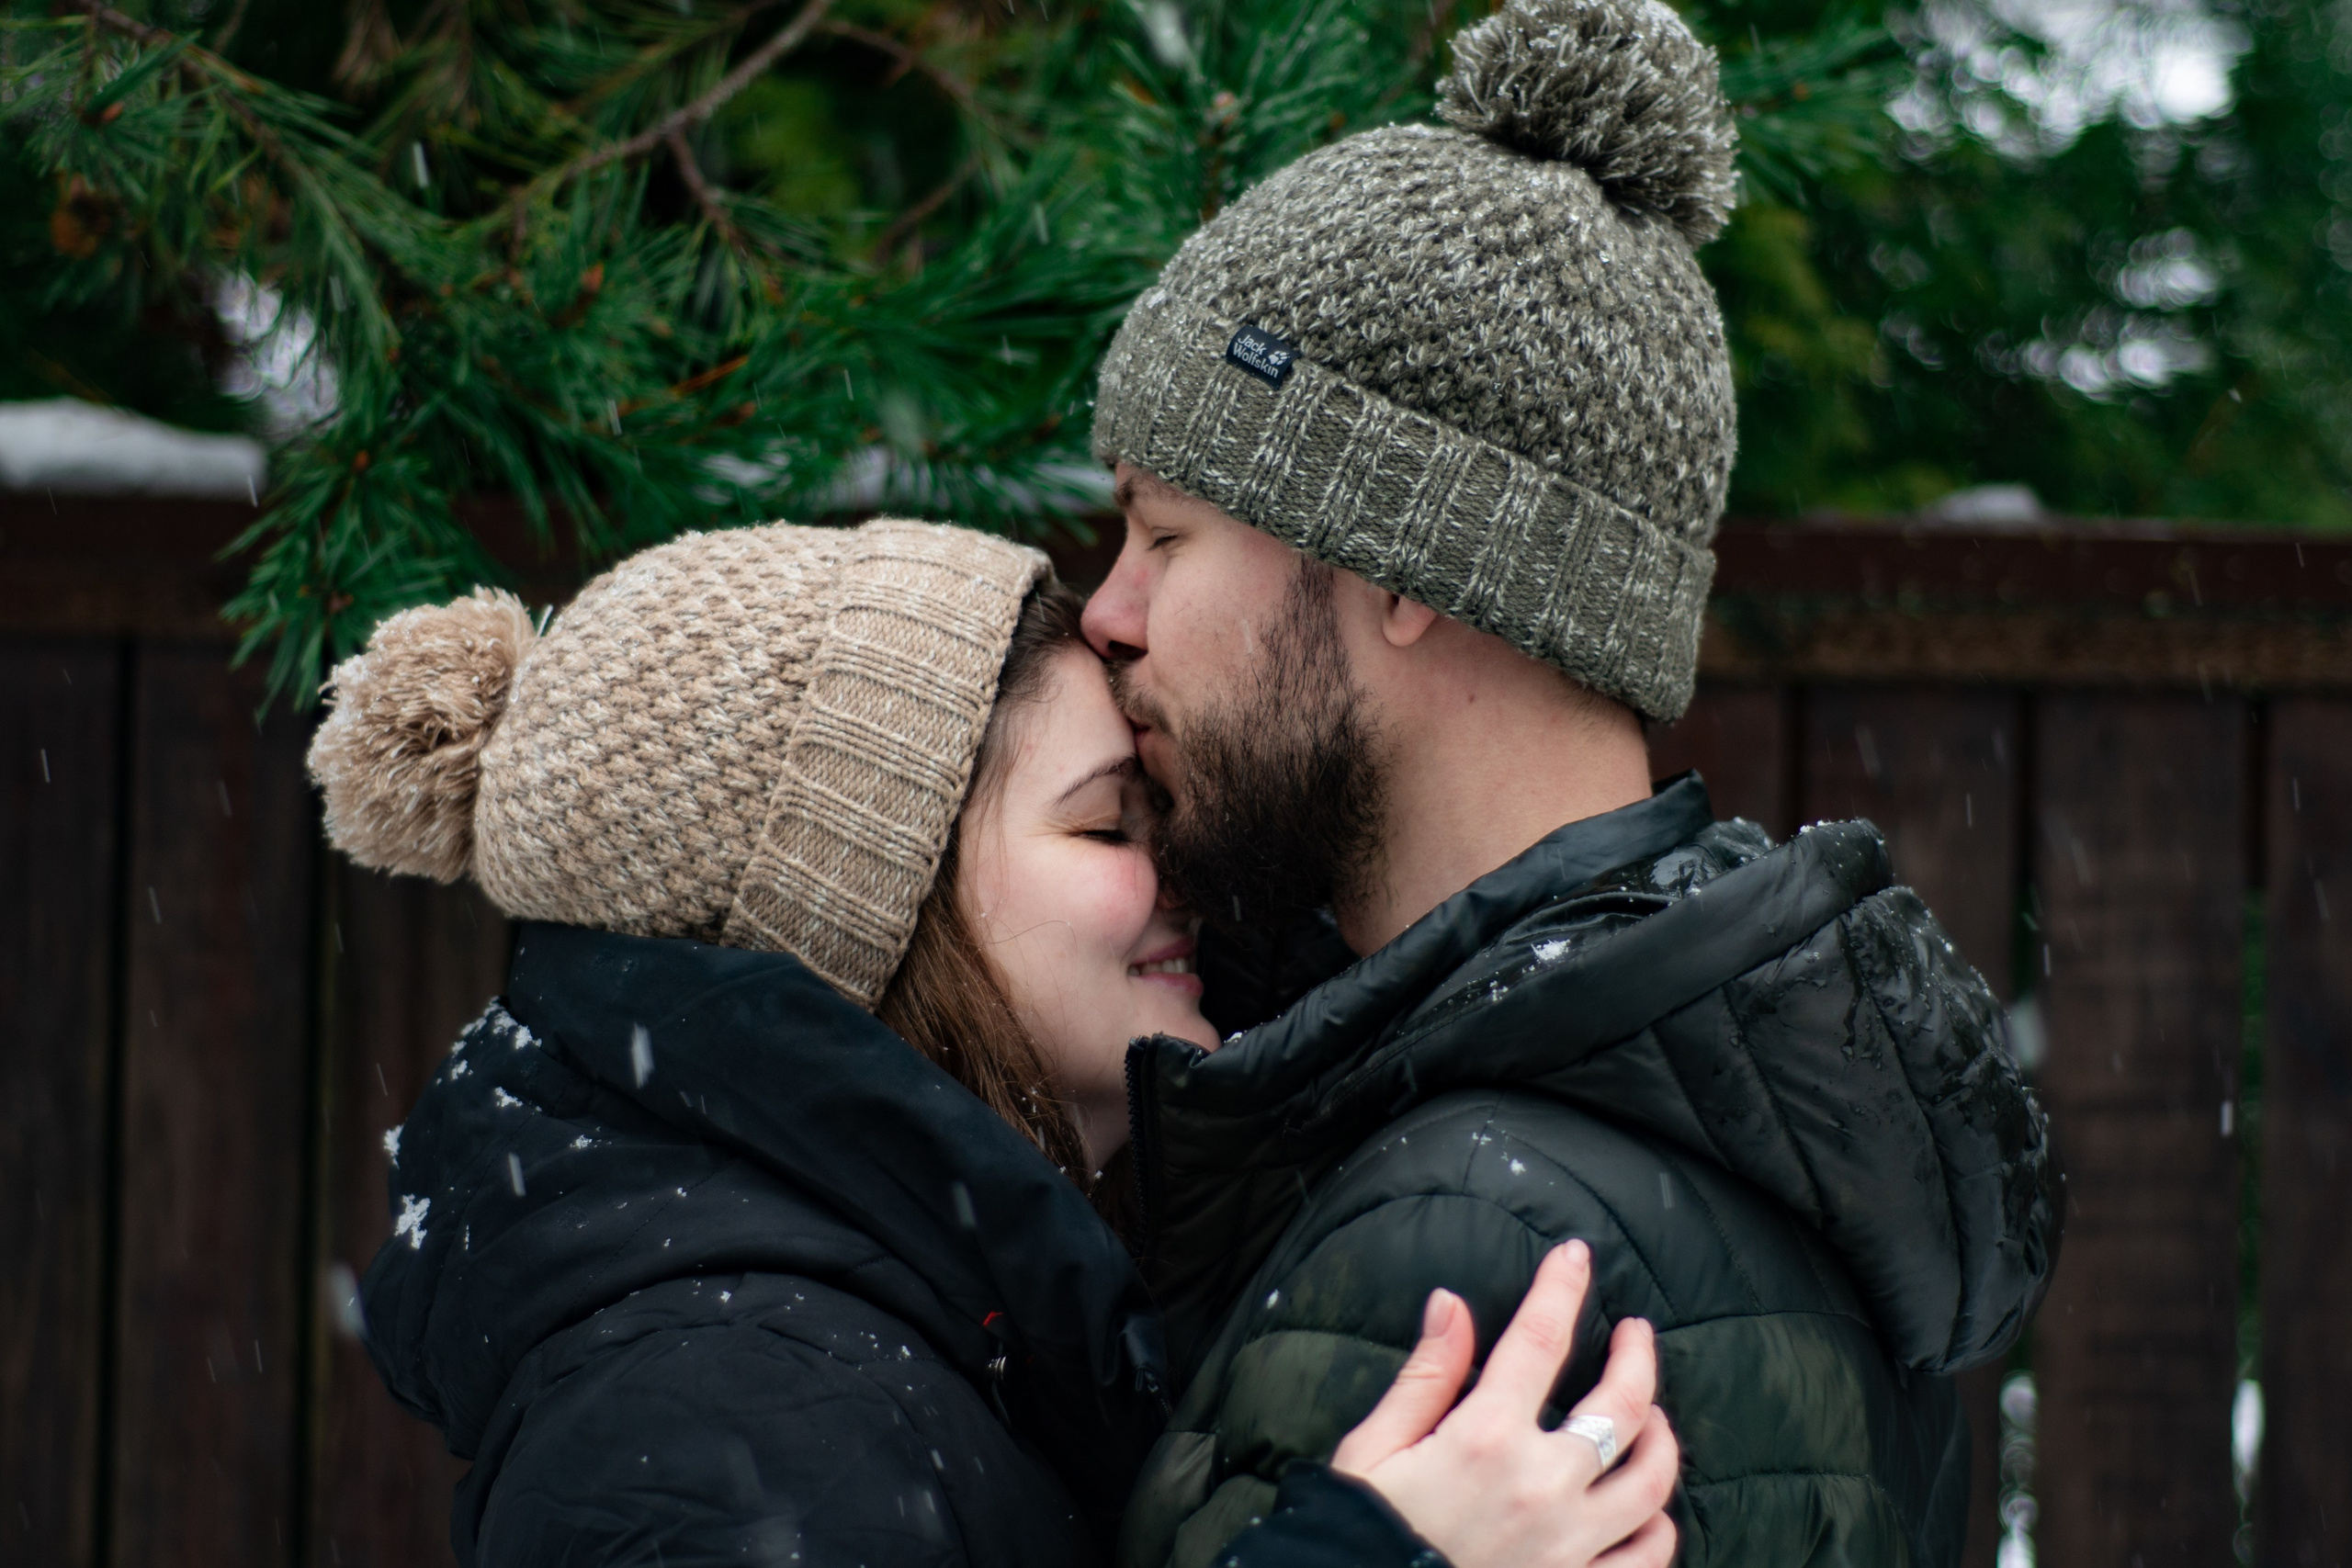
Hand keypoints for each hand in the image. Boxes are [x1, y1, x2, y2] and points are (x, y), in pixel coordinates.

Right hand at [1330, 1241, 1677, 1567]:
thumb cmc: (1364, 1528)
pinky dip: (1658, 1527)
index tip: (1576, 1257)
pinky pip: (1647, 1556)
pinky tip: (1648, 1508)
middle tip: (1636, 1333)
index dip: (1562, 1288)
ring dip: (1661, 1439)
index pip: (1539, 1339)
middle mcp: (1541, 1486)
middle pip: (1622, 1405)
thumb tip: (1452, 1304)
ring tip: (1651, 1417)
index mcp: (1486, 1439)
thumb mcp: (1376, 1445)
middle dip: (1638, 1356)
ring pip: (1651, 1482)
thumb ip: (1426, 1375)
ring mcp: (1569, 1545)